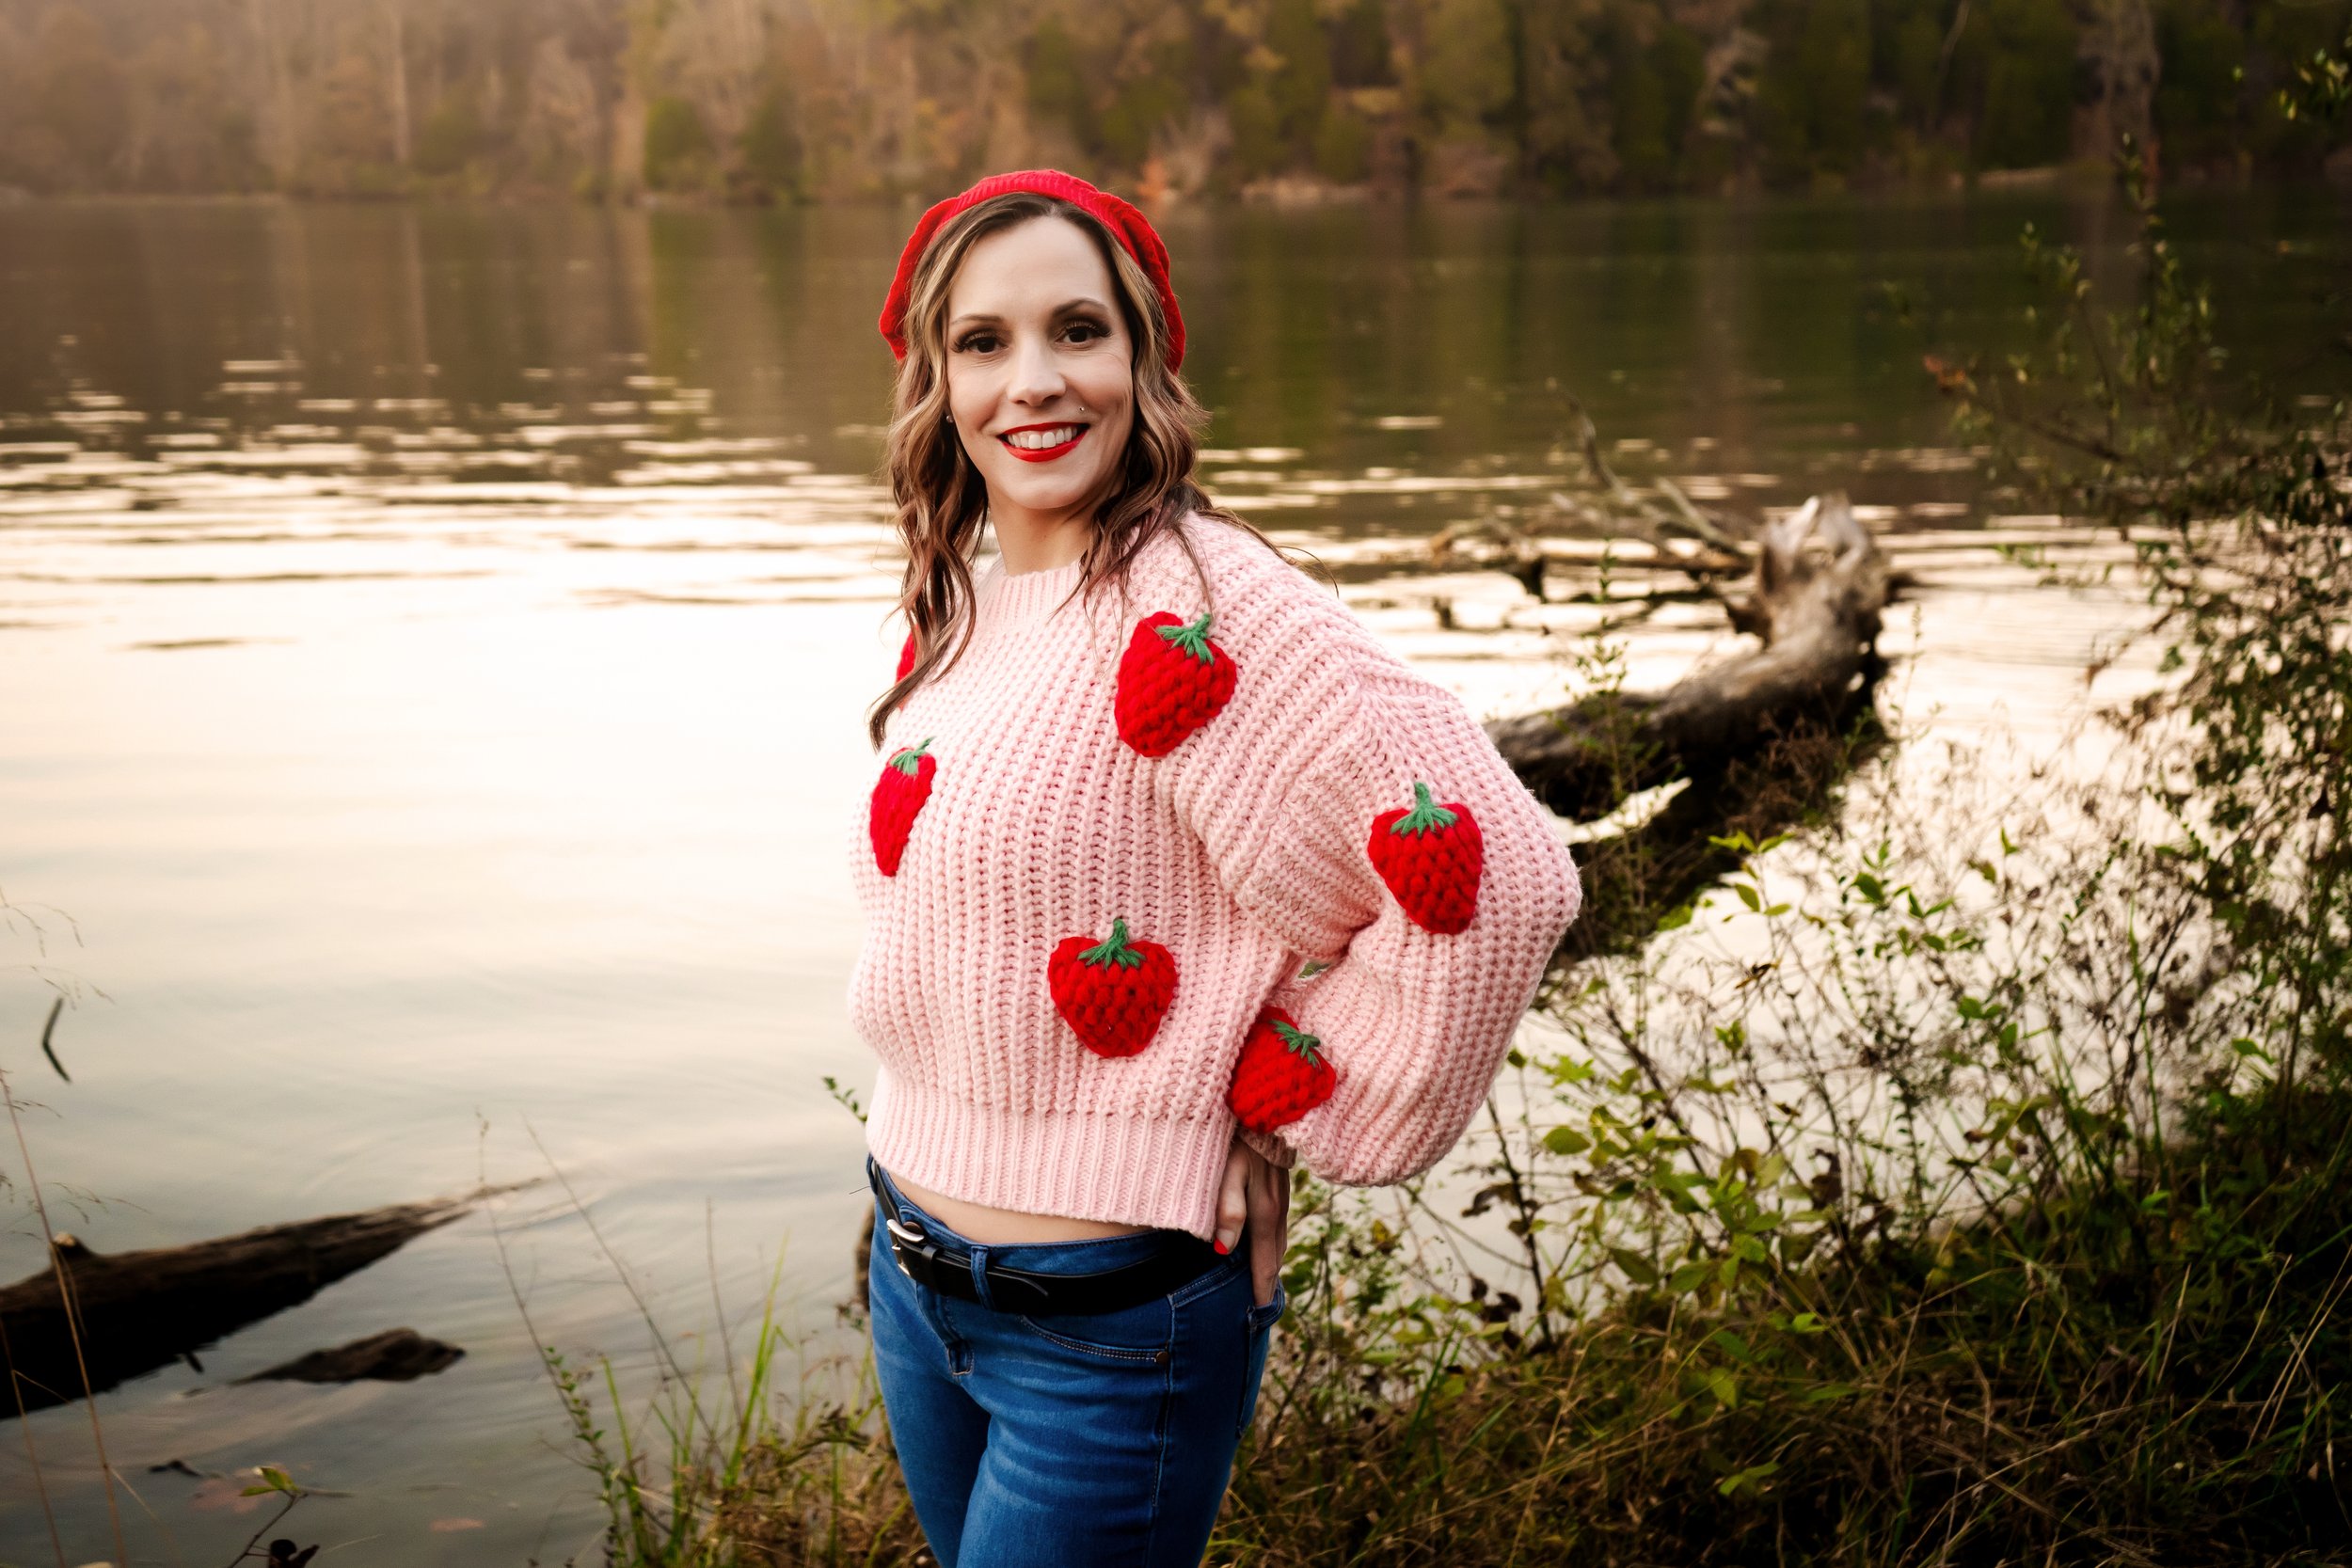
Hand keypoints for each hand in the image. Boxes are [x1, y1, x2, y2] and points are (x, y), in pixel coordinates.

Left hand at [1216, 1135, 1290, 1307]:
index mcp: (1265, 1211)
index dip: (1260, 1286)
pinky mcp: (1279, 1181)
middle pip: (1275, 1252)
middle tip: (1261, 1305)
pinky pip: (1279, 1221)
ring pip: (1279, 1237)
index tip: (1257, 1311)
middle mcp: (1278, 1206)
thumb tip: (1225, 1250)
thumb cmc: (1236, 1137)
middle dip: (1268, 1278)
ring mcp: (1282, 1193)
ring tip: (1264, 1278)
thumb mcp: (1227, 1172)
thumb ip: (1227, 1210)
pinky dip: (1273, 1239)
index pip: (1264, 1259)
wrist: (1262, 1104)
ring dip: (1272, 1259)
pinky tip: (1265, 1240)